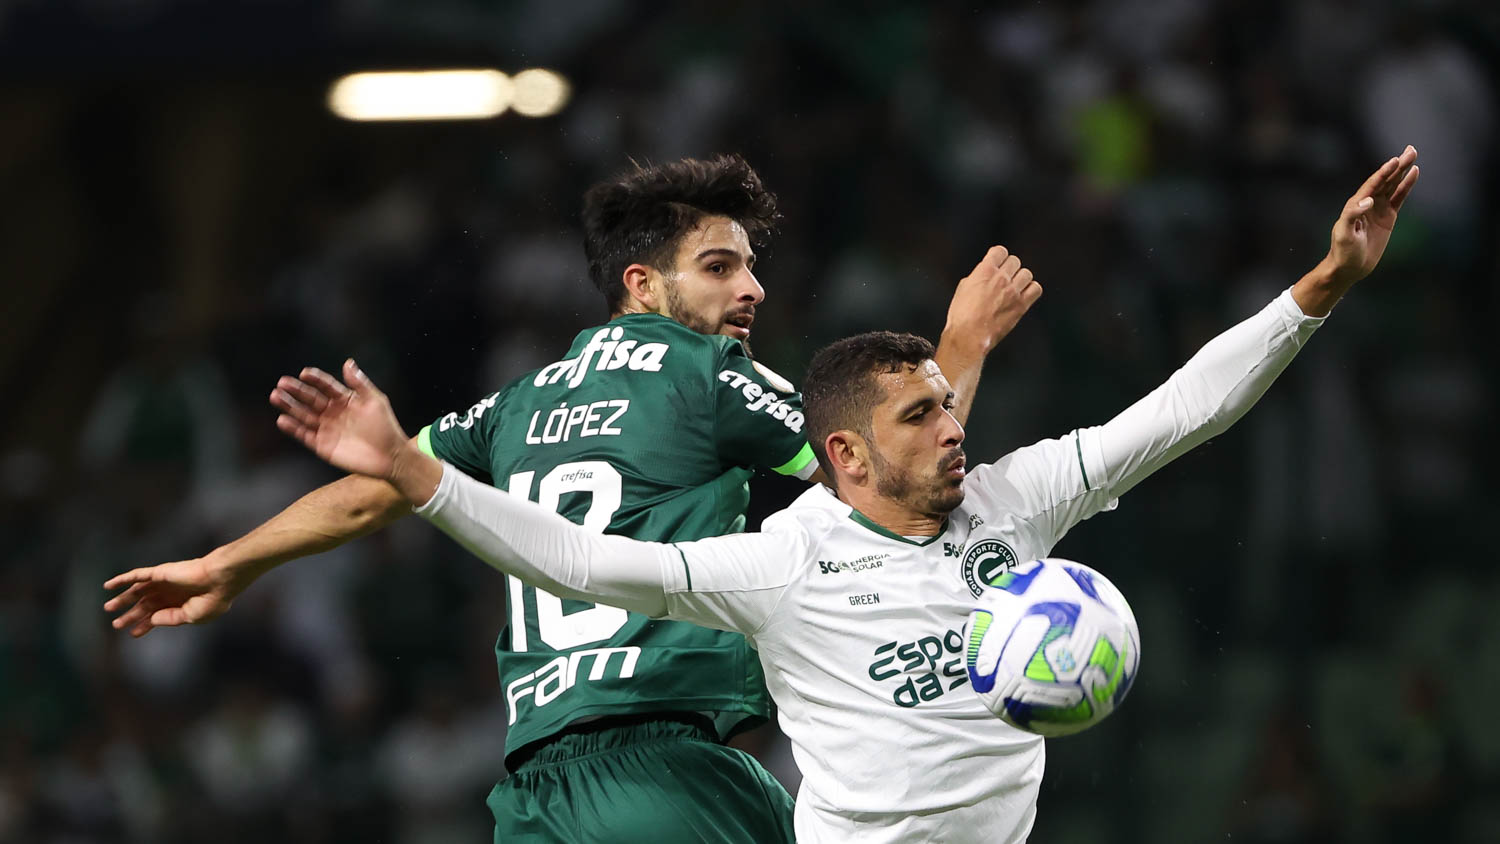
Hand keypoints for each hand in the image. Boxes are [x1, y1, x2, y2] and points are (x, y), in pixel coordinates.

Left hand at [103, 557, 243, 636]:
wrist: (219, 579)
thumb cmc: (213, 599)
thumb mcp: (191, 617)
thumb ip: (170, 619)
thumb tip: (152, 619)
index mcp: (181, 604)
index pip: (157, 615)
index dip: (144, 624)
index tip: (132, 633)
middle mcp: (170, 593)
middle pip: (145, 605)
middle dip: (131, 615)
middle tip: (116, 624)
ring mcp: (164, 582)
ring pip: (138, 591)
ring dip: (123, 599)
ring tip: (108, 608)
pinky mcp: (159, 572)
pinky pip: (136, 575)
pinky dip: (121, 579)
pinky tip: (108, 586)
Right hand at [271, 360, 409, 480]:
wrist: (390, 456)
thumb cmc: (386, 427)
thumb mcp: (375, 401)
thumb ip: (360, 383)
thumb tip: (347, 362)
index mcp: (344, 399)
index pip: (326, 386)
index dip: (315, 379)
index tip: (305, 373)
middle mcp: (332, 412)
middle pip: (310, 398)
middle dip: (296, 390)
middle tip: (282, 383)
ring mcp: (326, 429)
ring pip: (303, 415)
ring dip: (289, 406)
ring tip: (276, 396)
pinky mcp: (322, 445)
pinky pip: (304, 435)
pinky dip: (293, 428)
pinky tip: (282, 420)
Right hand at [941, 245, 1043, 354]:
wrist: (969, 335)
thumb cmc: (962, 316)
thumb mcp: (963, 288)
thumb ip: (977, 278)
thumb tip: (983, 277)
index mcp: (984, 270)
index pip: (1000, 251)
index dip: (998, 257)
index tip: (997, 262)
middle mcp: (1001, 278)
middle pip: (1015, 261)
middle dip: (1009, 268)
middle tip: (1004, 278)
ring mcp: (1013, 291)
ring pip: (1026, 273)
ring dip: (1020, 279)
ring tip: (1014, 287)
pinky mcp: (1021, 305)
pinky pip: (1036, 289)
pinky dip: (1031, 290)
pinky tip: (1023, 295)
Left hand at [1326, 144, 1418, 283]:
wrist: (1350, 267)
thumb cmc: (1343, 251)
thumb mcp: (1345, 234)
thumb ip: (1353, 215)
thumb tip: (1369, 200)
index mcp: (1355, 204)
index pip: (1373, 184)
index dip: (1384, 172)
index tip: (1395, 160)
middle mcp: (1367, 202)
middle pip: (1385, 180)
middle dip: (1397, 165)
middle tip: (1411, 150)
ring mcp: (1378, 208)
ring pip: (1393, 185)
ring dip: (1403, 171)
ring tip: (1413, 155)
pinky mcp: (1387, 217)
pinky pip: (1399, 197)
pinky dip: (1406, 186)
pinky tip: (1414, 174)